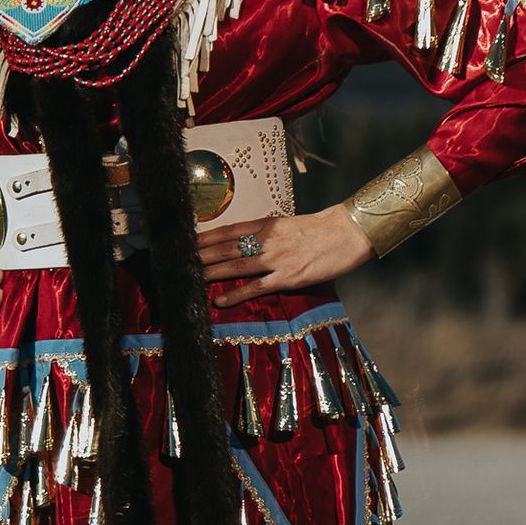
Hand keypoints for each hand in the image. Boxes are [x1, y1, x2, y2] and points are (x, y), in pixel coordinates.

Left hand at [198, 206, 368, 309]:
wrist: (347, 233)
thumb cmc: (320, 229)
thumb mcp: (289, 224)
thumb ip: (267, 231)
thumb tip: (245, 237)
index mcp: (267, 224)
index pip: (228, 230)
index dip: (205, 237)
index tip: (186, 240)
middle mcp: (267, 240)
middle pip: (226, 248)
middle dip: (201, 255)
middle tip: (178, 260)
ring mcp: (277, 259)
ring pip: (236, 266)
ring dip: (211, 272)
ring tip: (191, 277)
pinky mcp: (287, 278)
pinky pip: (257, 287)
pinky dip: (236, 294)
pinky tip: (219, 301)